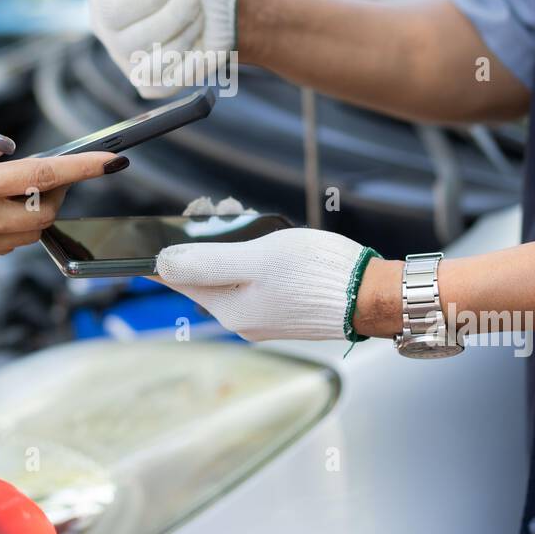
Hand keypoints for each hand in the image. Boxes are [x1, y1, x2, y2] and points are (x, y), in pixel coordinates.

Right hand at [0, 125, 121, 273]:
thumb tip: (6, 147)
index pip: (42, 178)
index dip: (83, 168)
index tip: (113, 160)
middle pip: (47, 210)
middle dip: (63, 189)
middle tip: (55, 168)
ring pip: (32, 231)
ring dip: (41, 208)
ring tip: (25, 185)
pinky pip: (9, 242)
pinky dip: (18, 223)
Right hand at [74, 0, 236, 96]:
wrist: (226, 3)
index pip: (119, 9)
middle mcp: (107, 30)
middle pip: (139, 38)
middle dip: (181, 14)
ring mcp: (126, 60)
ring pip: (156, 60)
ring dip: (189, 34)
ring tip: (192, 20)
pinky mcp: (149, 82)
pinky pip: (165, 81)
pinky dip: (189, 63)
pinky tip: (192, 47)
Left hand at [156, 226, 373, 341]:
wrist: (372, 295)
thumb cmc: (318, 275)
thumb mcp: (257, 259)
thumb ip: (208, 262)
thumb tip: (163, 263)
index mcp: (229, 310)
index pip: (179, 281)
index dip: (167, 254)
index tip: (162, 231)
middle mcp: (242, 321)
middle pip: (204, 278)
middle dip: (202, 244)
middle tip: (210, 212)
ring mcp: (263, 319)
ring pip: (229, 278)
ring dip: (227, 249)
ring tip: (235, 218)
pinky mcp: (283, 311)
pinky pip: (251, 283)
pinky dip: (249, 260)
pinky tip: (262, 242)